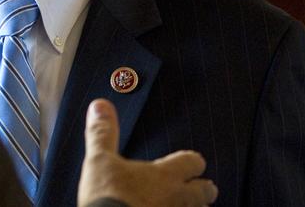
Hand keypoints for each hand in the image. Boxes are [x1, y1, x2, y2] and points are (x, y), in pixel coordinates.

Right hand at [77, 99, 217, 206]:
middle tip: (202, 187)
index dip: (192, 161)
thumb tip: (100, 105)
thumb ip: (102, 133)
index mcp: (164, 176)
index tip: (191, 161)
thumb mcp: (98, 161)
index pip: (192, 162)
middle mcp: (178, 199)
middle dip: (204, 188)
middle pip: (205, 192)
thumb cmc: (108, 198)